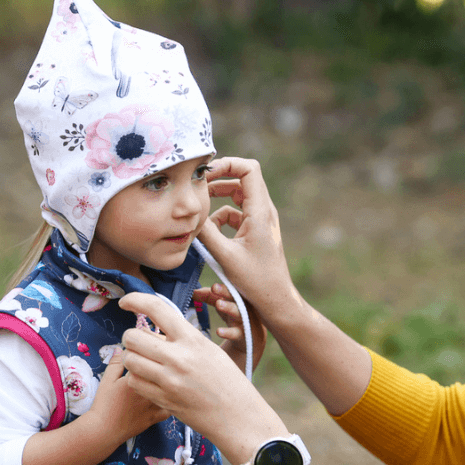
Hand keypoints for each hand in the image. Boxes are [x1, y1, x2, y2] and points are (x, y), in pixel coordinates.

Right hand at [88, 348, 169, 443]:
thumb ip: (117, 362)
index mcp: (138, 377)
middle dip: (165, 362)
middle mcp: (150, 390)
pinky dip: (172, 399)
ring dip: (171, 380)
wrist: (104, 430)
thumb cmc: (104, 404)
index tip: (153, 345)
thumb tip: (123, 347)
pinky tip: (170, 394)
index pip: (151, 357)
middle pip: (164, 371)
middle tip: (163, 357)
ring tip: (169, 374)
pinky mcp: (157, 417)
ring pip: (172, 388)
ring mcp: (155, 404)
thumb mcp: (107, 379)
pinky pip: (172, 406)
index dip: (153, 349)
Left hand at [118, 292, 286, 458]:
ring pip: (129, 360)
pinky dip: (136, 377)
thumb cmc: (227, 381)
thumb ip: (182, 338)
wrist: (238, 417)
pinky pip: (134, 382)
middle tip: (140, 343)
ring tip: (145, 361)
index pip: (156, 309)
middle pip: (133, 337)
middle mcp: (178, 358)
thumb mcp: (209, 350)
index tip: (125, 302)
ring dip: (132, 358)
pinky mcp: (163, 400)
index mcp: (192, 340)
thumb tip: (153, 330)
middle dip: (131, 338)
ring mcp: (169, 382)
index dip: (135, 300)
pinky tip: (149, 378)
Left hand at [195, 283, 266, 371]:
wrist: (252, 338)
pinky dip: (227, 332)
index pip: (230, 287)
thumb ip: (210, 296)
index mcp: (238, 296)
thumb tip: (193, 291)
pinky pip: (236, 333)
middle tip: (214, 287)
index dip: (223, 285)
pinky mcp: (244, 334)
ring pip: (238, 312)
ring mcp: (244, 319)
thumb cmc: (236, 315)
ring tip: (218, 304)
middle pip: (235, 296)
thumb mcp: (223, 304)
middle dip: (225, 291)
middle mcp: (242, 305)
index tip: (213, 285)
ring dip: (229, 307)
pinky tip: (218, 331)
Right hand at [198, 157, 302, 324]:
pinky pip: (235, 213)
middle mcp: (263, 210)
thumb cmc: (256, 280)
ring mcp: (260, 220)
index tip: (206, 174)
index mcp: (260, 211)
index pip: (249, 169)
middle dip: (218, 180)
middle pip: (241, 178)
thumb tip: (189, 215)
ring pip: (237, 196)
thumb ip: (205, 232)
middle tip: (197, 188)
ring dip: (217, 200)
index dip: (227, 164)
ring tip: (199, 212)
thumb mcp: (225, 256)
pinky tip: (208, 232)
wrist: (275, 299)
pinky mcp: (255, 230)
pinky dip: (220, 218)